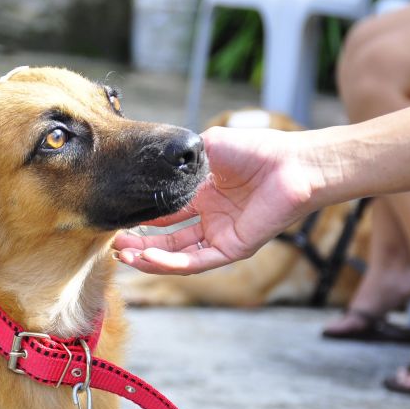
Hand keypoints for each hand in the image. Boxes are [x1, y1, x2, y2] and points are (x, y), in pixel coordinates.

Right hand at [113, 126, 319, 274]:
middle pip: (169, 240)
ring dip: (151, 258)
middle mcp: (212, 219)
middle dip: (141, 245)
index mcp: (205, 196)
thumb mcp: (208, 146)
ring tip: (125, 256)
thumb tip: (153, 163)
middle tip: (117, 246)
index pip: (167, 214)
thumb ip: (181, 160)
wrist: (293, 163)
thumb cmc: (257, 150)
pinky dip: (173, 263)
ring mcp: (222, 235)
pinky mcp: (234, 248)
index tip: (119, 219)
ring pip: (180, 255)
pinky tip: (150, 259)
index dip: (143, 219)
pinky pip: (198, 261)